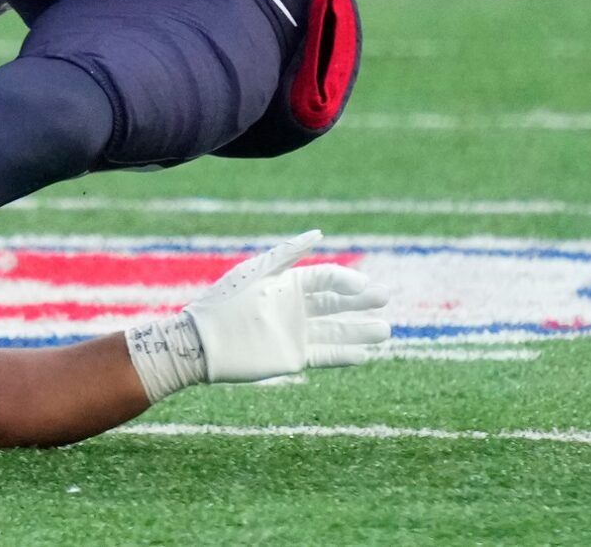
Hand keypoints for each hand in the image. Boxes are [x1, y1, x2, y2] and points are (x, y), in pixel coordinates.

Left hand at [184, 230, 390, 382]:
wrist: (204, 342)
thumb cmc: (228, 301)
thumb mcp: (259, 272)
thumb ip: (288, 254)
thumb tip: (318, 233)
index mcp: (287, 282)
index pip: (326, 279)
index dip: (347, 281)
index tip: (365, 286)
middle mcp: (295, 307)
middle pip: (336, 303)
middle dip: (361, 301)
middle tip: (386, 298)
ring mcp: (295, 332)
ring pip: (336, 330)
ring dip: (360, 330)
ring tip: (386, 329)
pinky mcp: (293, 357)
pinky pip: (325, 355)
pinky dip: (345, 354)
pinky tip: (365, 354)